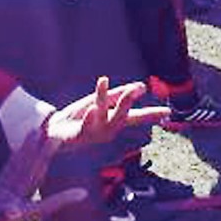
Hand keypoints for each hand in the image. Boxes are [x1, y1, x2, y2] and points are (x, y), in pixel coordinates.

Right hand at [0, 127, 83, 220]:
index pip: (44, 206)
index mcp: (15, 215)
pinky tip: (22, 151)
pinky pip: (6, 175)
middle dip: (45, 157)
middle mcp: (12, 206)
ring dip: (31, 154)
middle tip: (58, 136)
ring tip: (40, 134)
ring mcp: (1, 200)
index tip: (83, 194)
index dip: (64, 200)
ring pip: (20, 172)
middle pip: (33, 177)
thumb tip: (12, 212)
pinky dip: (14, 162)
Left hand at [45, 77, 168, 146]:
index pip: (138, 117)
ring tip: (106, 83)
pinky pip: (86, 128)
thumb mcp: (100, 102)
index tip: (168, 112)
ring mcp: (95, 134)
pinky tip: (92, 110)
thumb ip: (118, 95)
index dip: (153, 114)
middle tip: (140, 88)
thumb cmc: (79, 118)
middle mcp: (109, 130)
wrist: (52, 133)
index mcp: (116, 122)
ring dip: (106, 100)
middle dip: (129, 102)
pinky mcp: (79, 137)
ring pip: (105, 117)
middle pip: (123, 117)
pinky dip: (90, 119)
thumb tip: (141, 87)